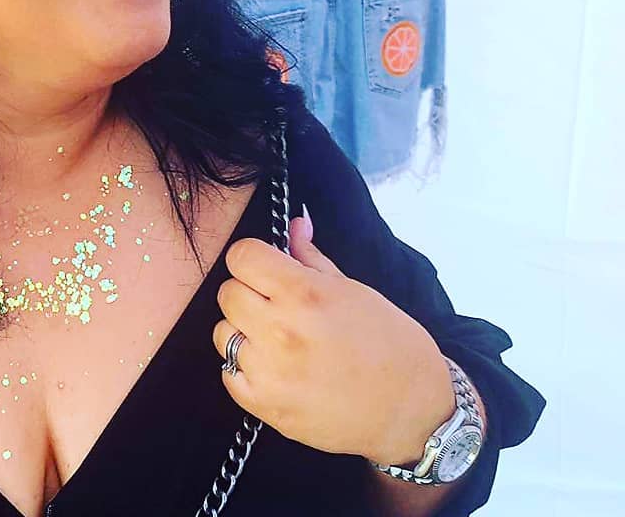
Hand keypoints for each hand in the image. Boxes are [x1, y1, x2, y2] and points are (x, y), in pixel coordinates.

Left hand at [213, 213, 455, 466]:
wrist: (414, 412)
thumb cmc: (391, 344)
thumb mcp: (355, 289)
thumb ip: (312, 257)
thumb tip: (295, 225)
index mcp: (304, 294)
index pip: (241, 256)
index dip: (253, 258)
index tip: (266, 267)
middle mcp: (280, 330)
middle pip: (228, 292)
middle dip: (248, 291)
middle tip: (274, 304)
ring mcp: (270, 372)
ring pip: (223, 333)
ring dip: (243, 331)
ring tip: (275, 338)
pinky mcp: (266, 408)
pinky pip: (227, 374)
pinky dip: (242, 368)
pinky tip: (272, 367)